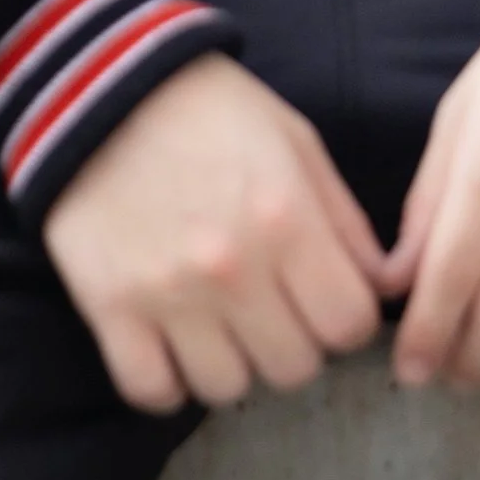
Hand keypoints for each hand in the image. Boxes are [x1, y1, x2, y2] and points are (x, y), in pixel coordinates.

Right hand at [42, 52, 390, 414]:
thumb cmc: (210, 110)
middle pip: (294, 368)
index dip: (346, 318)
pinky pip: (152, 390)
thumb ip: (344, 220)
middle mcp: (233, 269)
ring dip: (232, 365)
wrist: (99, 88)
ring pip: (227, 389)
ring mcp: (168, 295)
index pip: (351, 326)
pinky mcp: (110, 308)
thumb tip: (381, 287)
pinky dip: (168, 381)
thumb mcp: (296, 142)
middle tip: (272, 311)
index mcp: (288, 221)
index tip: (325, 301)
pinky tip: (173, 347)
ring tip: (220, 326)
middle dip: (293, 343)